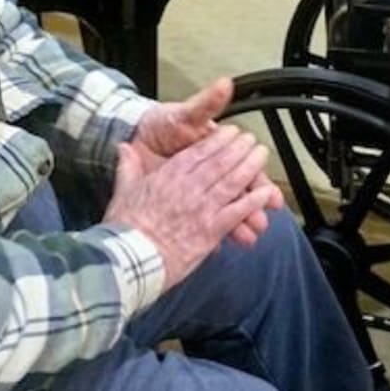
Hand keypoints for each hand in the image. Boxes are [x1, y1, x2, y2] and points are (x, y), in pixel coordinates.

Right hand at [103, 125, 276, 290]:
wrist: (129, 259)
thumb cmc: (125, 228)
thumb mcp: (123, 191)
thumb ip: (127, 167)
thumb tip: (123, 147)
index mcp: (169, 176)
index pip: (199, 152)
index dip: (218, 139)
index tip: (230, 131)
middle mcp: (189, 188)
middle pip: (221, 162)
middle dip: (239, 148)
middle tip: (251, 139)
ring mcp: (202, 208)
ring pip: (232, 181)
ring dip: (250, 166)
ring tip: (261, 155)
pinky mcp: (210, 230)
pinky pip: (237, 211)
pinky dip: (253, 201)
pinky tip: (266, 193)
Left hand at [131, 77, 283, 245]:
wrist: (134, 135)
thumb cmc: (162, 124)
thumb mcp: (185, 115)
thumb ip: (207, 103)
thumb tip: (226, 84)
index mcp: (216, 153)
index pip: (244, 170)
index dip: (259, 183)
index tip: (271, 194)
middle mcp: (211, 173)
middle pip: (238, 193)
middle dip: (252, 209)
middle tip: (262, 222)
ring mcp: (198, 189)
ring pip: (223, 208)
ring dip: (237, 223)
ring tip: (247, 238)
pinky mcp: (181, 201)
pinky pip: (200, 217)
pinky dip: (212, 228)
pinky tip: (223, 241)